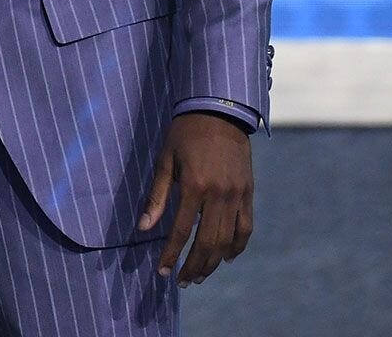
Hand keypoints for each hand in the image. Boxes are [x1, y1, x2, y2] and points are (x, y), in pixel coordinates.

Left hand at [137, 112, 253, 286]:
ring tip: (200, 275)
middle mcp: (218, 194)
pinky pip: (245, 228)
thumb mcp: (165, 160)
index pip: (181, 231)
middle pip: (207, 243)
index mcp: (194, 186)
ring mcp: (237, 195)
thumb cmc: (185, 133)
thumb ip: (157, 196)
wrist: (220, 111)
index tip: (162, 271)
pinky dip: (237, 246)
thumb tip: (143, 227)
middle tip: (182, 281)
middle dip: (193, 266)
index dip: (170, 254)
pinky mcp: (248, 193)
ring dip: (213, 262)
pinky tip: (227, 258)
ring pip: (227, 240)